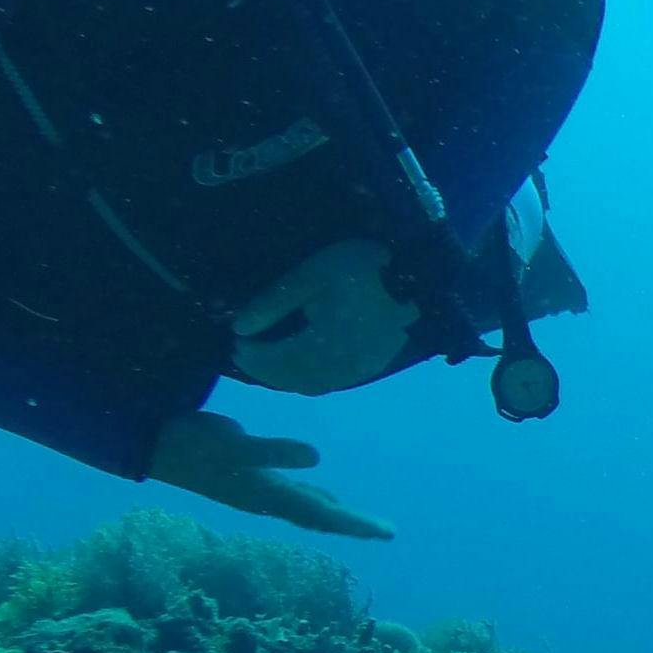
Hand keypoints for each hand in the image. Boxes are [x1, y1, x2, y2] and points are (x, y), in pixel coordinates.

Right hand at [147, 412, 392, 539]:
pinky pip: (295, 493)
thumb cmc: (193, 445)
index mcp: (269, 496)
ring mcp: (260, 489)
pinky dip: (316, 496)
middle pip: (320, 517)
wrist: (156, 444)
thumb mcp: (233, 446)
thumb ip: (274, 452)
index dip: (354, 523)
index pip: (321, 515)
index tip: (385, 532)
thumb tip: (316, 457)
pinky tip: (326, 496)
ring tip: (365, 523)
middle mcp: (268, 499)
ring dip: (338, 514)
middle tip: (388, 531)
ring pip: (309, 507)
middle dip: (354, 524)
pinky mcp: (253, 475)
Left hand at [229, 239, 419, 394]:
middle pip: (293, 379)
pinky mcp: (372, 365)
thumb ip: (275, 301)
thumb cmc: (362, 266)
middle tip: (243, 355)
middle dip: (264, 370)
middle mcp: (342, 365)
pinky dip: (308, 378)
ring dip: (285, 378)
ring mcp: (360, 369)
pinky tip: (298, 365)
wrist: (417, 273)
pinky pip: (332, 382)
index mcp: (326, 344)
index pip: (279, 360)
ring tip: (265, 362)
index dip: (254, 356)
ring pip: (313, 386)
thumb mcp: (313, 273)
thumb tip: (239, 328)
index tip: (235, 343)